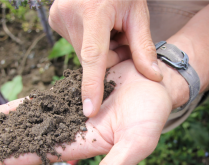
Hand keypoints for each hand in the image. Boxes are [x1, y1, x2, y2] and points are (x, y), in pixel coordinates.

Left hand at [0, 60, 171, 164]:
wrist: (155, 84)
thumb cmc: (152, 115)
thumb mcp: (137, 145)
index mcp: (82, 145)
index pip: (36, 156)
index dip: (5, 161)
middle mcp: (70, 131)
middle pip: (23, 141)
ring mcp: (68, 112)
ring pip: (25, 122)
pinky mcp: (70, 94)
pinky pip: (38, 102)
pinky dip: (16, 108)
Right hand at [49, 0, 162, 117]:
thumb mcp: (138, 14)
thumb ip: (144, 47)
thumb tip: (154, 78)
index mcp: (94, 11)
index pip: (93, 56)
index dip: (92, 85)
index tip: (89, 109)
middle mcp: (70, 14)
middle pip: (92, 58)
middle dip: (108, 57)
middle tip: (120, 38)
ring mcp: (58, 16)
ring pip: (83, 53)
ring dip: (98, 50)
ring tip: (108, 29)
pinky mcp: (54, 19)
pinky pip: (75, 43)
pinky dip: (88, 42)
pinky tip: (96, 25)